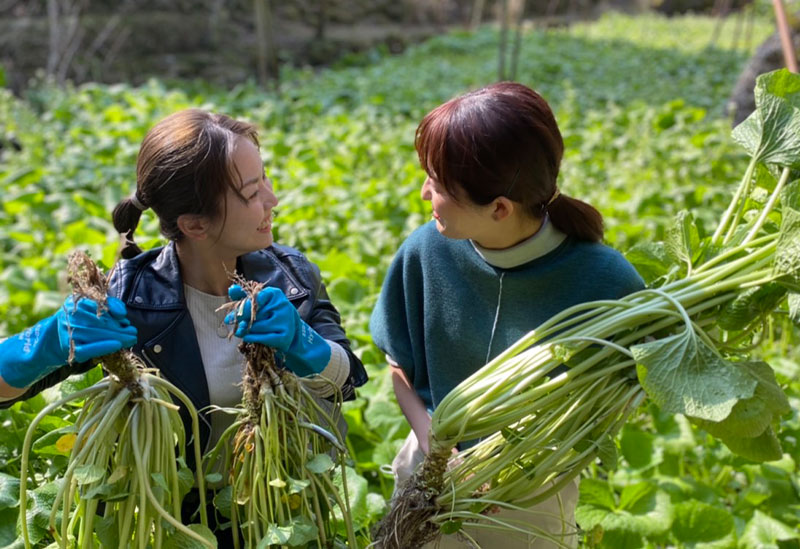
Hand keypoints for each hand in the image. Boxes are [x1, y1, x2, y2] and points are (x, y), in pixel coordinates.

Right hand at [0, 296, 137, 388]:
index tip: (124, 316)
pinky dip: (105, 346)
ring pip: (97, 335)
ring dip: (118, 337)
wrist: (51, 339)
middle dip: (120, 328)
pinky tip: (118, 345)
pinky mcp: (70, 349)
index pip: (98, 305)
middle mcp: (70, 316)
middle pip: (101, 322)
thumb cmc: (77, 322)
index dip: (113, 310)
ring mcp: (69, 333)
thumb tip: (122, 314)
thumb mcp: (87, 309)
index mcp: (75, 303)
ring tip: (131, 339)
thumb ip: (106, 307)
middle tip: (134, 332)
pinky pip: (90, 348)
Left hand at [226, 284, 330, 376]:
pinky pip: (262, 338)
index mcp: (275, 294)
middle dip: (240, 319)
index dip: (241, 307)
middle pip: (253, 313)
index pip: (254, 298)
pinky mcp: (284, 336)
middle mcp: (282, 306)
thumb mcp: (258, 302)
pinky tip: (246, 336)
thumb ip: (244, 295)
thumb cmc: (269, 313)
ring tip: (242, 330)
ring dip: (245, 329)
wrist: (289, 329)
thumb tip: (232, 289)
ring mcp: (285, 322)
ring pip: (256, 326)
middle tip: (230, 322)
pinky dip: (251, 338)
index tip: (230, 315)